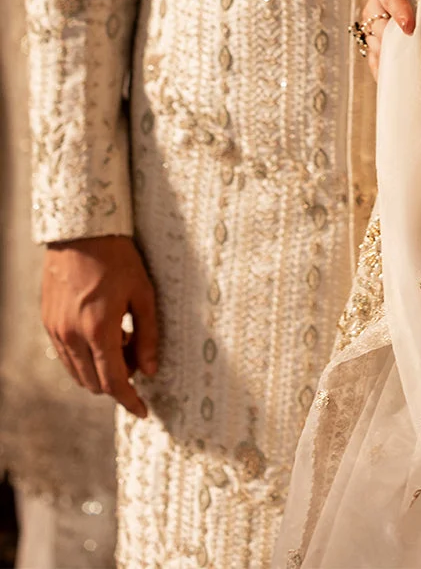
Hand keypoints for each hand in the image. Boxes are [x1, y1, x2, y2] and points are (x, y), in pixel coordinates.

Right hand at [42, 234, 158, 416]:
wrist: (82, 232)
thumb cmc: (118, 258)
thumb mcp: (143, 293)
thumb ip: (148, 334)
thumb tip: (150, 370)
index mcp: (98, 330)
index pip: (114, 382)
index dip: (130, 401)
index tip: (143, 411)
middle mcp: (72, 336)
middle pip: (94, 383)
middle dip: (118, 383)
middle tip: (137, 360)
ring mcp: (56, 330)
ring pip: (77, 373)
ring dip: (99, 371)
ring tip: (122, 342)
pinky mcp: (48, 322)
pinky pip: (66, 355)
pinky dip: (84, 358)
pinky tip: (103, 334)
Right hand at [362, 0, 420, 77]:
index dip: (396, 8)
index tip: (408, 26)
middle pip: (374, 17)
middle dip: (388, 34)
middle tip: (404, 49)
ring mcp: (375, 16)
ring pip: (372, 36)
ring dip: (383, 51)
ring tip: (397, 67)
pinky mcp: (379, 34)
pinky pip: (373, 52)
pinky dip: (379, 65)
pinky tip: (386, 77)